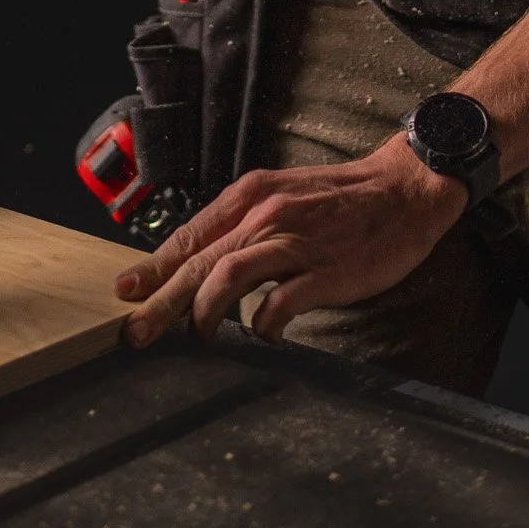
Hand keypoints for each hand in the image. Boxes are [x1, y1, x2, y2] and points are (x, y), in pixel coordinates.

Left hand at [115, 137, 465, 346]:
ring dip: (204, 313)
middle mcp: (265, 215)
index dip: (154, 267)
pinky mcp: (324, 270)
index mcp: (250, 195)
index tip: (125, 292)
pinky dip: (262, 323)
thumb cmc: (341, 200)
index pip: (189, 235)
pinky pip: (280, 302)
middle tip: (135, 331)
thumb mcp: (282, 197)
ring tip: (198, 338)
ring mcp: (294, 242)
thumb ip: (245, 225)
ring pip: (228, 277)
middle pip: (199, 261)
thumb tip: (206, 261)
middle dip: (161, 300)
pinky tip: (262, 335)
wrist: (404, 189)